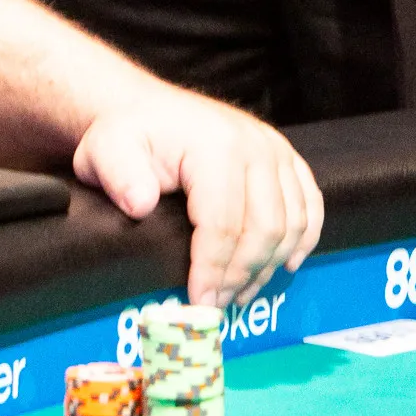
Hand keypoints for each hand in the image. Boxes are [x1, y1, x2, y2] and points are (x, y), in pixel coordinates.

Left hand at [72, 89, 323, 309]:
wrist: (148, 109)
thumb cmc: (128, 136)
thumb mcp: (106, 151)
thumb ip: (120, 176)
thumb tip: (141, 205)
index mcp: (214, 146)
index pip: (223, 223)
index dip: (212, 270)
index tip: (199, 305)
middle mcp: (254, 144)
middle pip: (264, 228)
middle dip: (240, 276)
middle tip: (215, 307)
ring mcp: (274, 148)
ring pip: (290, 222)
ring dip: (268, 266)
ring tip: (237, 294)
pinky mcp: (285, 156)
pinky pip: (310, 202)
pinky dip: (304, 238)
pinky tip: (285, 265)